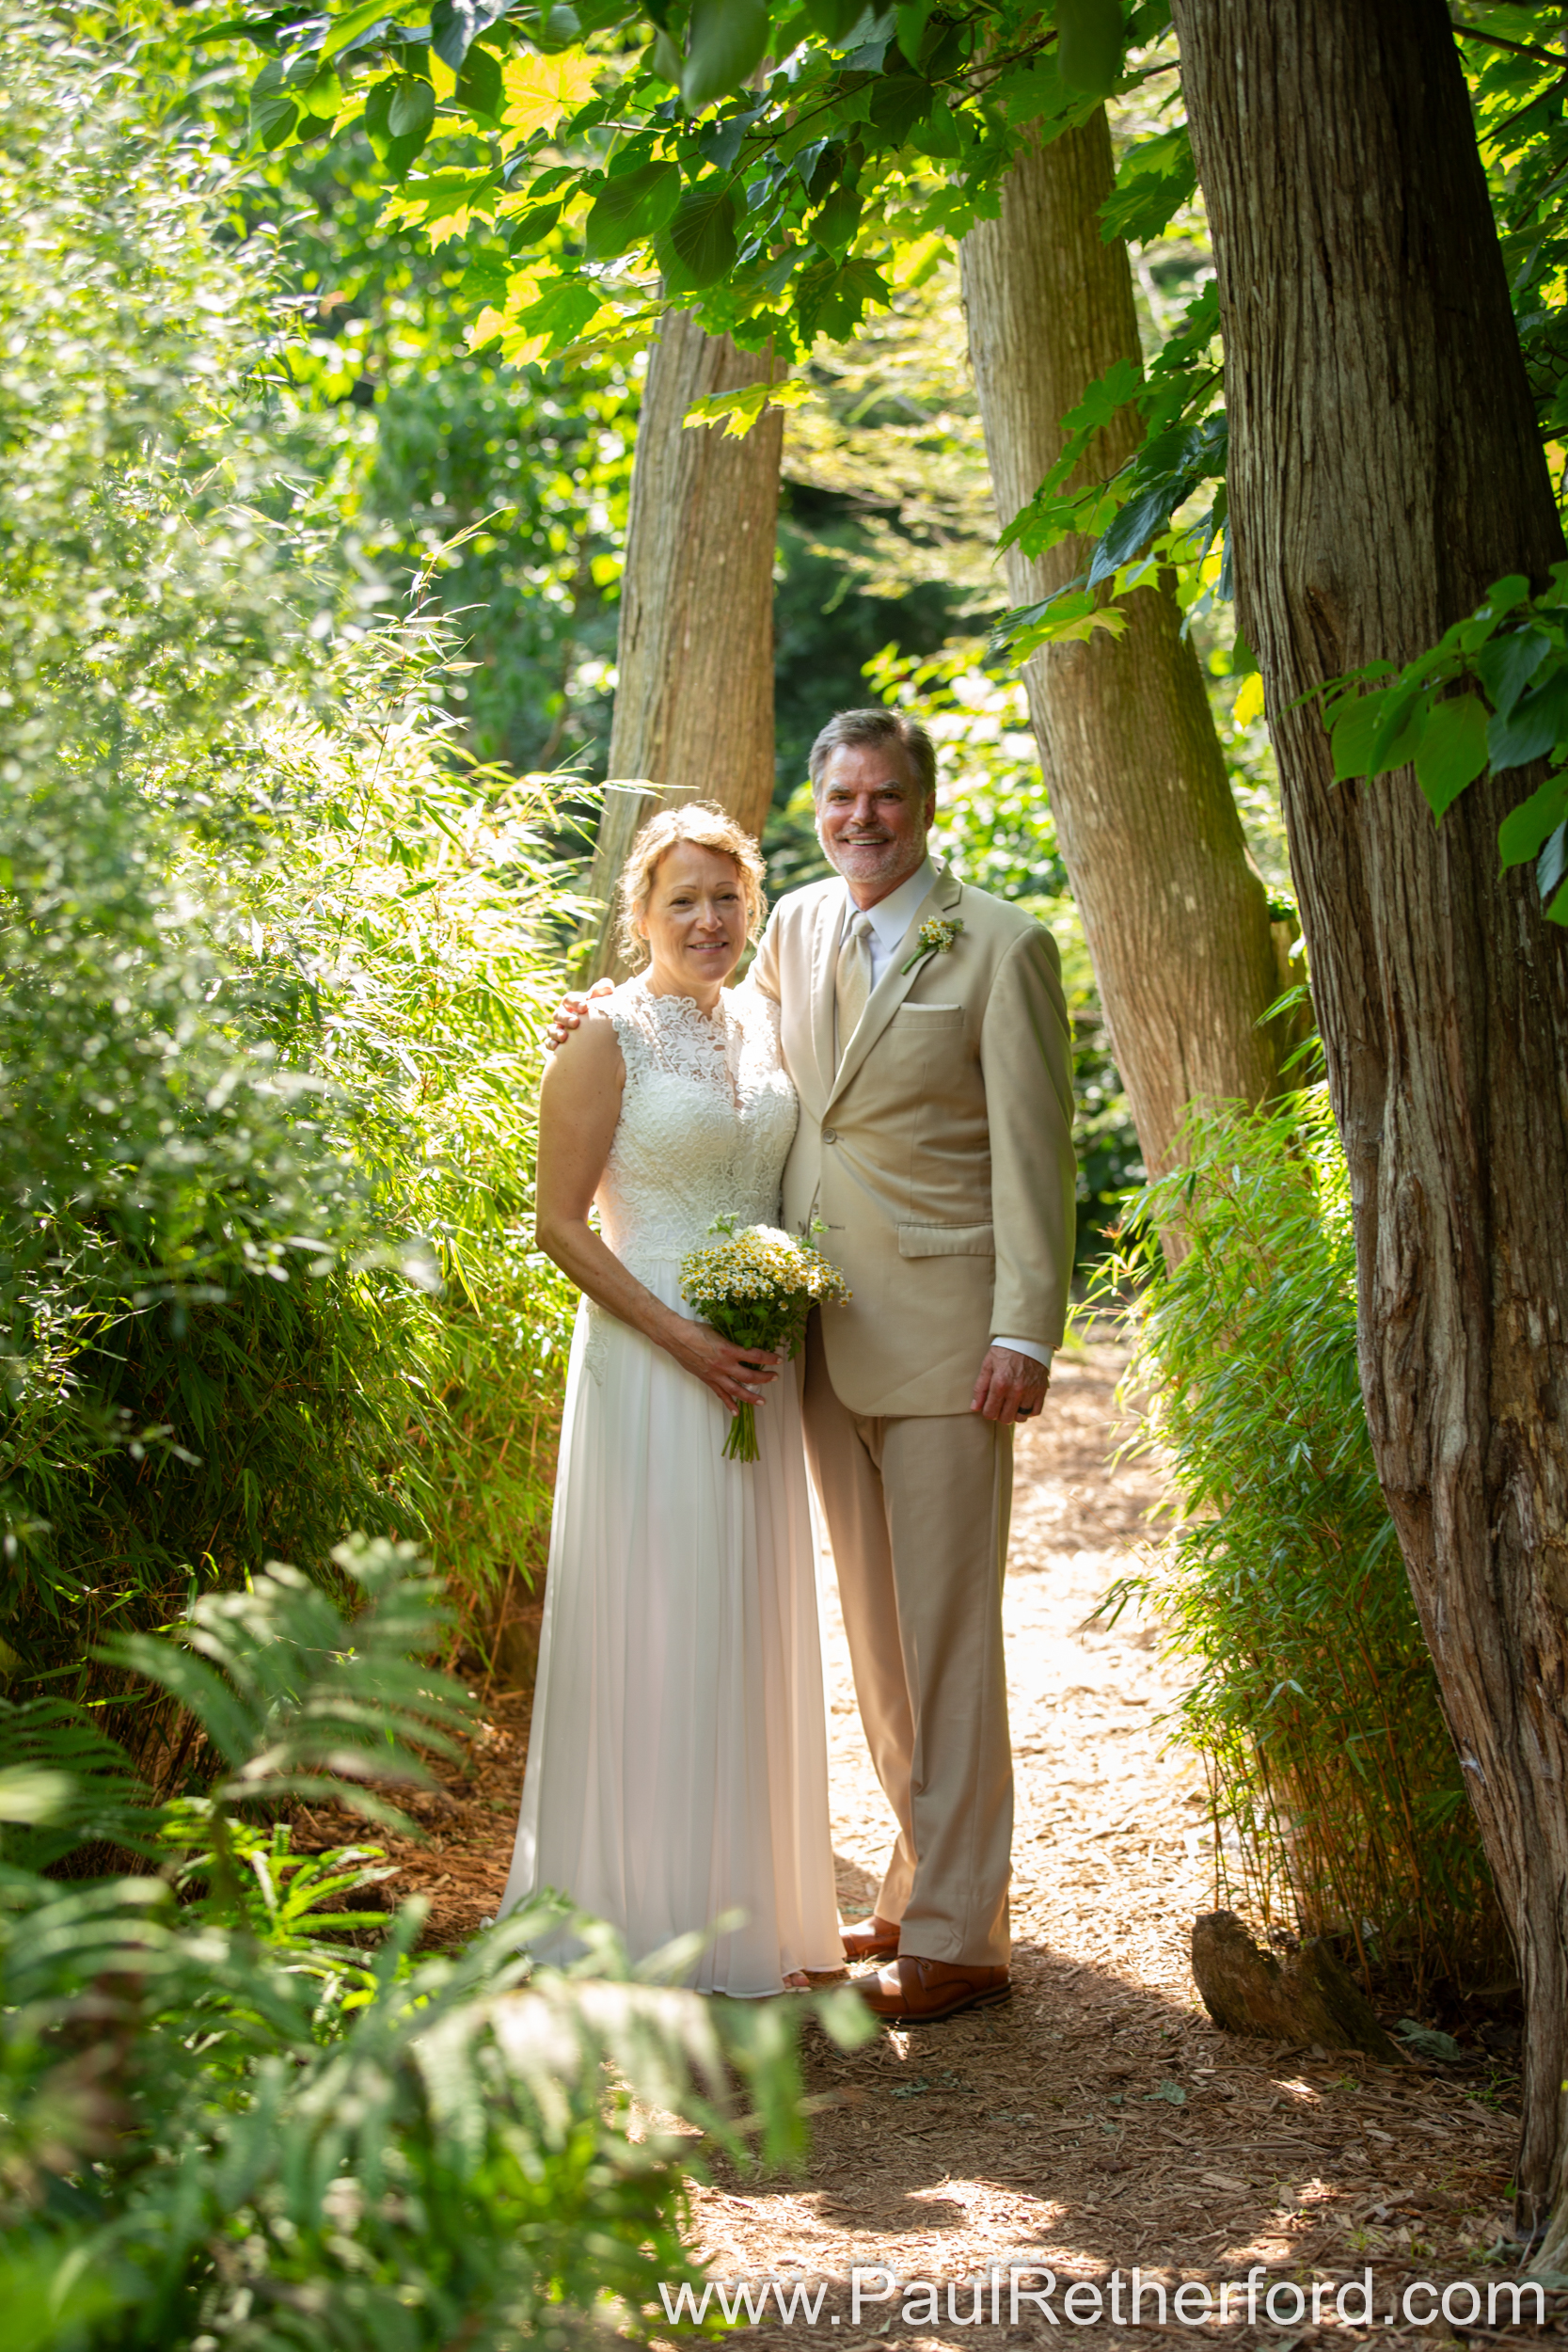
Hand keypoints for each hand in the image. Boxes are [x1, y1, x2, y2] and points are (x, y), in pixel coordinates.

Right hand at [547, 976, 613, 1050]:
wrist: (599, 1033)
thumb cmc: (599, 1012)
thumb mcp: (603, 1001)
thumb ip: (604, 991)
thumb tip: (607, 987)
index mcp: (572, 1003)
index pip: (569, 999)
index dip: (575, 1002)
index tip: (584, 1007)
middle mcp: (563, 1015)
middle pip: (559, 1014)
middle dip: (566, 1018)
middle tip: (576, 1023)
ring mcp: (558, 1028)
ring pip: (552, 1028)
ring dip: (556, 1032)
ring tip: (565, 1037)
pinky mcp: (556, 1041)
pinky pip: (549, 1042)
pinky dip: (551, 1044)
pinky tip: (557, 1047)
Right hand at [666, 1320, 785, 1415]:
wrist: (676, 1337)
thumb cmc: (696, 1329)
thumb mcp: (719, 1330)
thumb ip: (732, 1339)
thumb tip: (744, 1340)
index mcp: (728, 1349)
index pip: (755, 1356)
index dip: (768, 1358)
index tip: (778, 1360)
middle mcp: (723, 1364)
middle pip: (749, 1376)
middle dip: (764, 1378)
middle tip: (774, 1378)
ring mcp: (715, 1375)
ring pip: (736, 1390)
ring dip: (751, 1397)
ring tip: (762, 1402)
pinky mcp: (707, 1379)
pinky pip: (720, 1394)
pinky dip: (729, 1404)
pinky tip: (736, 1412)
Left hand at [971, 1345, 1049, 1424]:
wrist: (1026, 1339)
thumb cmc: (1004, 1351)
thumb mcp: (987, 1365)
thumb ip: (980, 1388)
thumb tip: (974, 1408)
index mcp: (1000, 1384)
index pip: (990, 1413)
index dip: (987, 1411)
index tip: (988, 1405)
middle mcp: (1016, 1390)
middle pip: (1005, 1418)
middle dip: (999, 1414)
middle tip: (999, 1403)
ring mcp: (1031, 1391)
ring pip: (1021, 1417)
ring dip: (1014, 1413)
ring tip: (1011, 1403)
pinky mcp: (1041, 1390)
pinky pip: (1035, 1411)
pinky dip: (1028, 1410)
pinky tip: (1022, 1402)